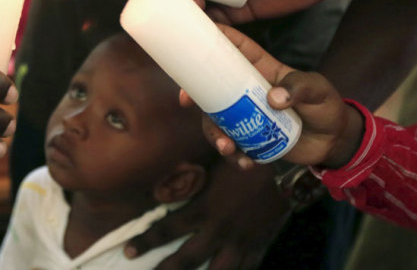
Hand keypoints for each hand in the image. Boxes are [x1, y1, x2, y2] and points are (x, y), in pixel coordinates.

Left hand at [125, 160, 289, 269]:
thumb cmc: (246, 157)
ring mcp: (240, 241)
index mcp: (204, 209)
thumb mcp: (215, 163)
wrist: (286, 168)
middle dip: (166, 269)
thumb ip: (194, 173)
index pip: (168, 229)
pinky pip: (246, 267)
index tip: (130, 250)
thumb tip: (170, 172)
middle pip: (187, 258)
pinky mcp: (259, 245)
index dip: (147, 241)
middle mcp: (219, 230)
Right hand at [194, 25, 363, 169]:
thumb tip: (273, 99)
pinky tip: (247, 162)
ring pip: (216, 120)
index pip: (235, 47)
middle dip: (194, 93)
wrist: (334, 142)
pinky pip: (233, 146)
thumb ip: (299, 88)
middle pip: (212, 86)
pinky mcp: (250, 138)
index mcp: (260, 69)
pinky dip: (235, 156)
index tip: (193, 37)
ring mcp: (246, 115)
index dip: (214, 37)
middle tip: (186, 100)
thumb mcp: (317, 90)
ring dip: (214, 134)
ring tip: (227, 147)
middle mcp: (247, 90)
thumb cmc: (326, 106)